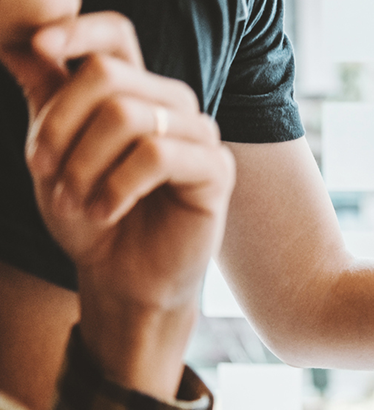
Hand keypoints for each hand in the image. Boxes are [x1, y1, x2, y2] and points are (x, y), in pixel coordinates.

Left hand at [2, 11, 234, 396]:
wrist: (121, 278)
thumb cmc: (89, 215)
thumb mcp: (51, 146)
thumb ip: (42, 86)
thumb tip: (19, 33)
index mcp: (135, 90)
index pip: (115, 33)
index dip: (78, 31)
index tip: (44, 50)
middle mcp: (171, 104)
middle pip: (108, 74)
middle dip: (61, 124)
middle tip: (43, 172)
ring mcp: (199, 135)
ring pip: (128, 115)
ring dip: (85, 163)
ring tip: (75, 201)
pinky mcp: (216, 170)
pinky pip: (156, 155)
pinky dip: (117, 186)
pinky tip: (106, 210)